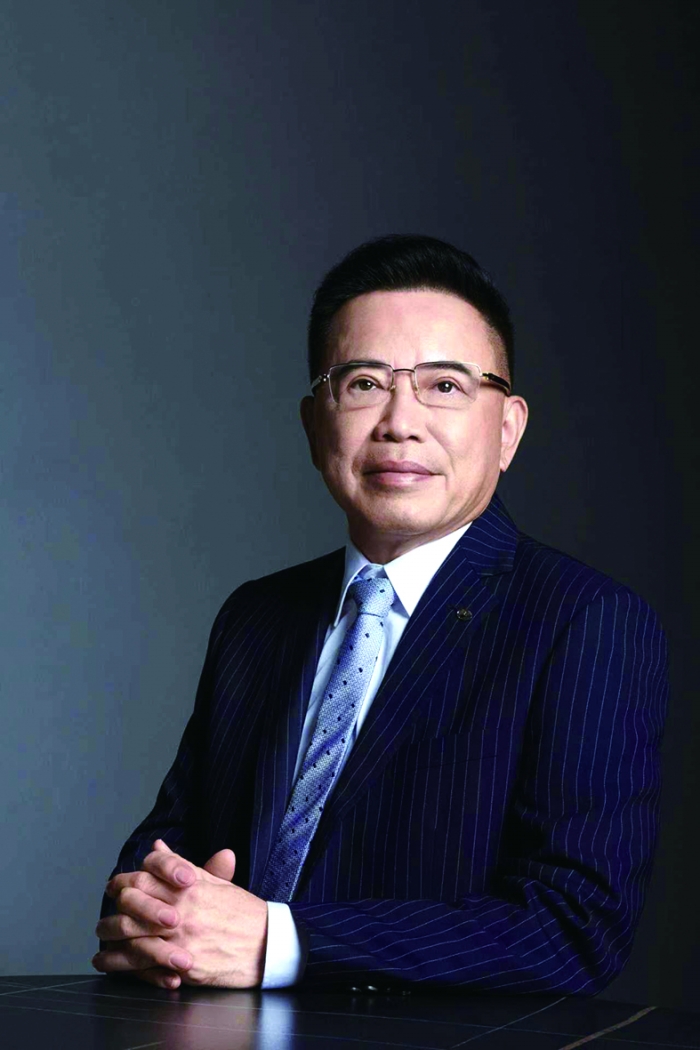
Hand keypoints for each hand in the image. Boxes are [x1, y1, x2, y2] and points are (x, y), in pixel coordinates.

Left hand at [94, 840, 267, 988]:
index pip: (144, 874)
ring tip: (102, 942)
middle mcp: (181, 908)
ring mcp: (180, 937)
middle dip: (113, 910)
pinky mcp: (182, 964)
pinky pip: (142, 964)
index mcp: (189, 886)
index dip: (124, 881)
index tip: (116, 888)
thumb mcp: (214, 882)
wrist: (268, 943)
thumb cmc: (242, 912)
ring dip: (110, 938)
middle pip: (132, 902)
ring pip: (132, 935)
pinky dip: (120, 965)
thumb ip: (180, 866)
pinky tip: (108, 964)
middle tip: (104, 919)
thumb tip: (157, 847)